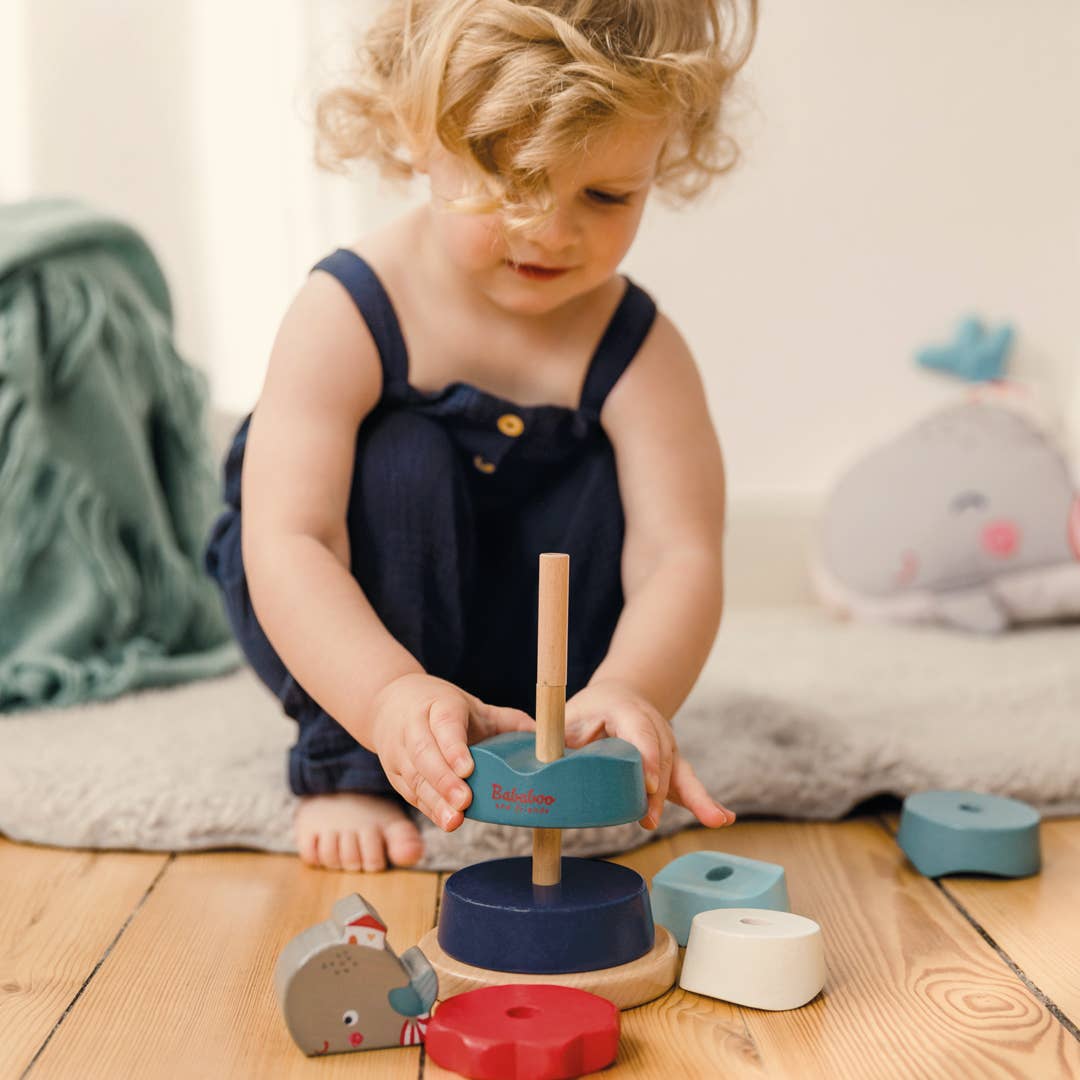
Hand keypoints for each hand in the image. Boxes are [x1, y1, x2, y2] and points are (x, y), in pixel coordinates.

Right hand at [370, 673, 534, 831]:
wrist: (391, 703)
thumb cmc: (442, 707)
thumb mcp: (474, 707)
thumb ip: (510, 722)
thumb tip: (554, 740)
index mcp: (438, 706)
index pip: (444, 724)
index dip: (453, 747)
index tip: (468, 768)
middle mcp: (414, 727)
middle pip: (425, 754)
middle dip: (444, 780)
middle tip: (464, 801)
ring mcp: (400, 752)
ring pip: (415, 777)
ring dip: (434, 801)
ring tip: (454, 820)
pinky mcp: (395, 773)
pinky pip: (411, 793)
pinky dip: (428, 808)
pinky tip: (445, 820)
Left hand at [564, 678, 733, 830]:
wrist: (620, 697)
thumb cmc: (586, 712)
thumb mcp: (566, 718)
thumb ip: (554, 739)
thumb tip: (532, 767)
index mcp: (622, 708)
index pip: (638, 731)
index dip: (644, 756)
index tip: (646, 781)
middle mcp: (651, 724)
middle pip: (660, 755)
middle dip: (658, 788)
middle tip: (649, 817)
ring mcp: (666, 743)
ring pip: (679, 769)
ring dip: (692, 797)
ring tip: (713, 819)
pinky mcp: (672, 763)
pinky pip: (688, 782)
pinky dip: (704, 800)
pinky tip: (722, 818)